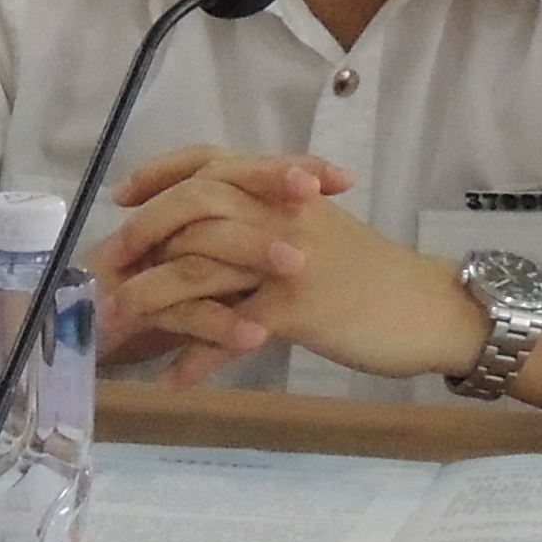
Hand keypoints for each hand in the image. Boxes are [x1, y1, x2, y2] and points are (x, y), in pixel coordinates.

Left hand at [88, 146, 491, 387]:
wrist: (432, 309)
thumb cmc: (375, 277)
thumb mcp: (318, 234)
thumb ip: (268, 226)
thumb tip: (211, 238)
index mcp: (284, 191)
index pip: (210, 161)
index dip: (160, 174)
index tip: (122, 194)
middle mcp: (280, 214)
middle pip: (193, 208)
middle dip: (142, 235)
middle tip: (108, 265)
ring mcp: (286, 260)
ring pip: (201, 269)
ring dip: (151, 300)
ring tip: (116, 328)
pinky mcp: (297, 307)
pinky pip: (231, 333)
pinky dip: (197, 359)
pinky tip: (173, 381)